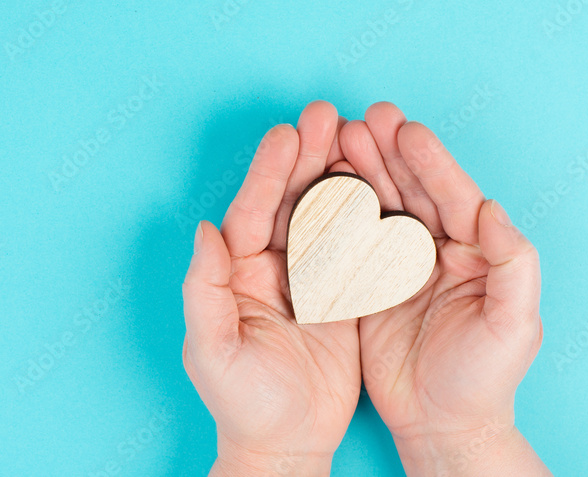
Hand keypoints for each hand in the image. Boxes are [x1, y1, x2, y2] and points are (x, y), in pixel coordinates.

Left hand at [182, 101, 358, 475]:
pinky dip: (366, 216)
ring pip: (322, 216)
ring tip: (355, 134)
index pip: (249, 214)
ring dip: (337, 176)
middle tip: (324, 114)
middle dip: (305, 159)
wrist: (285, 443)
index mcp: (234, 275)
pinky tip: (383, 185)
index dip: (266, 174)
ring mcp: (306, 279)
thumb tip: (204, 229)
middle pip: (287, 202)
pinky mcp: (339, 296)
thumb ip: (204, 289)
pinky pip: (353, 247)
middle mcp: (267, 269)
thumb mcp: (211, 349)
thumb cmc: (241, 403)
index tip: (286, 136)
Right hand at [336, 102, 549, 474]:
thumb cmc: (485, 379)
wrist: (441, 423)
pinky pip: (348, 241)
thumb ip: (514, 264)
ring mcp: (398, 265)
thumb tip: (492, 209)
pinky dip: (334, 212)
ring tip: (336, 138)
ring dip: (359, 172)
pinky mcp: (366, 285)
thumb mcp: (515, 326)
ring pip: (377, 207)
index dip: (431, 163)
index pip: (453, 196)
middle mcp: (435, 250)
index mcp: (475, 251)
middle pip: (411, 191)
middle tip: (363, 118)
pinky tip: (318, 187)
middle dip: (387, 153)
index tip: (406, 131)